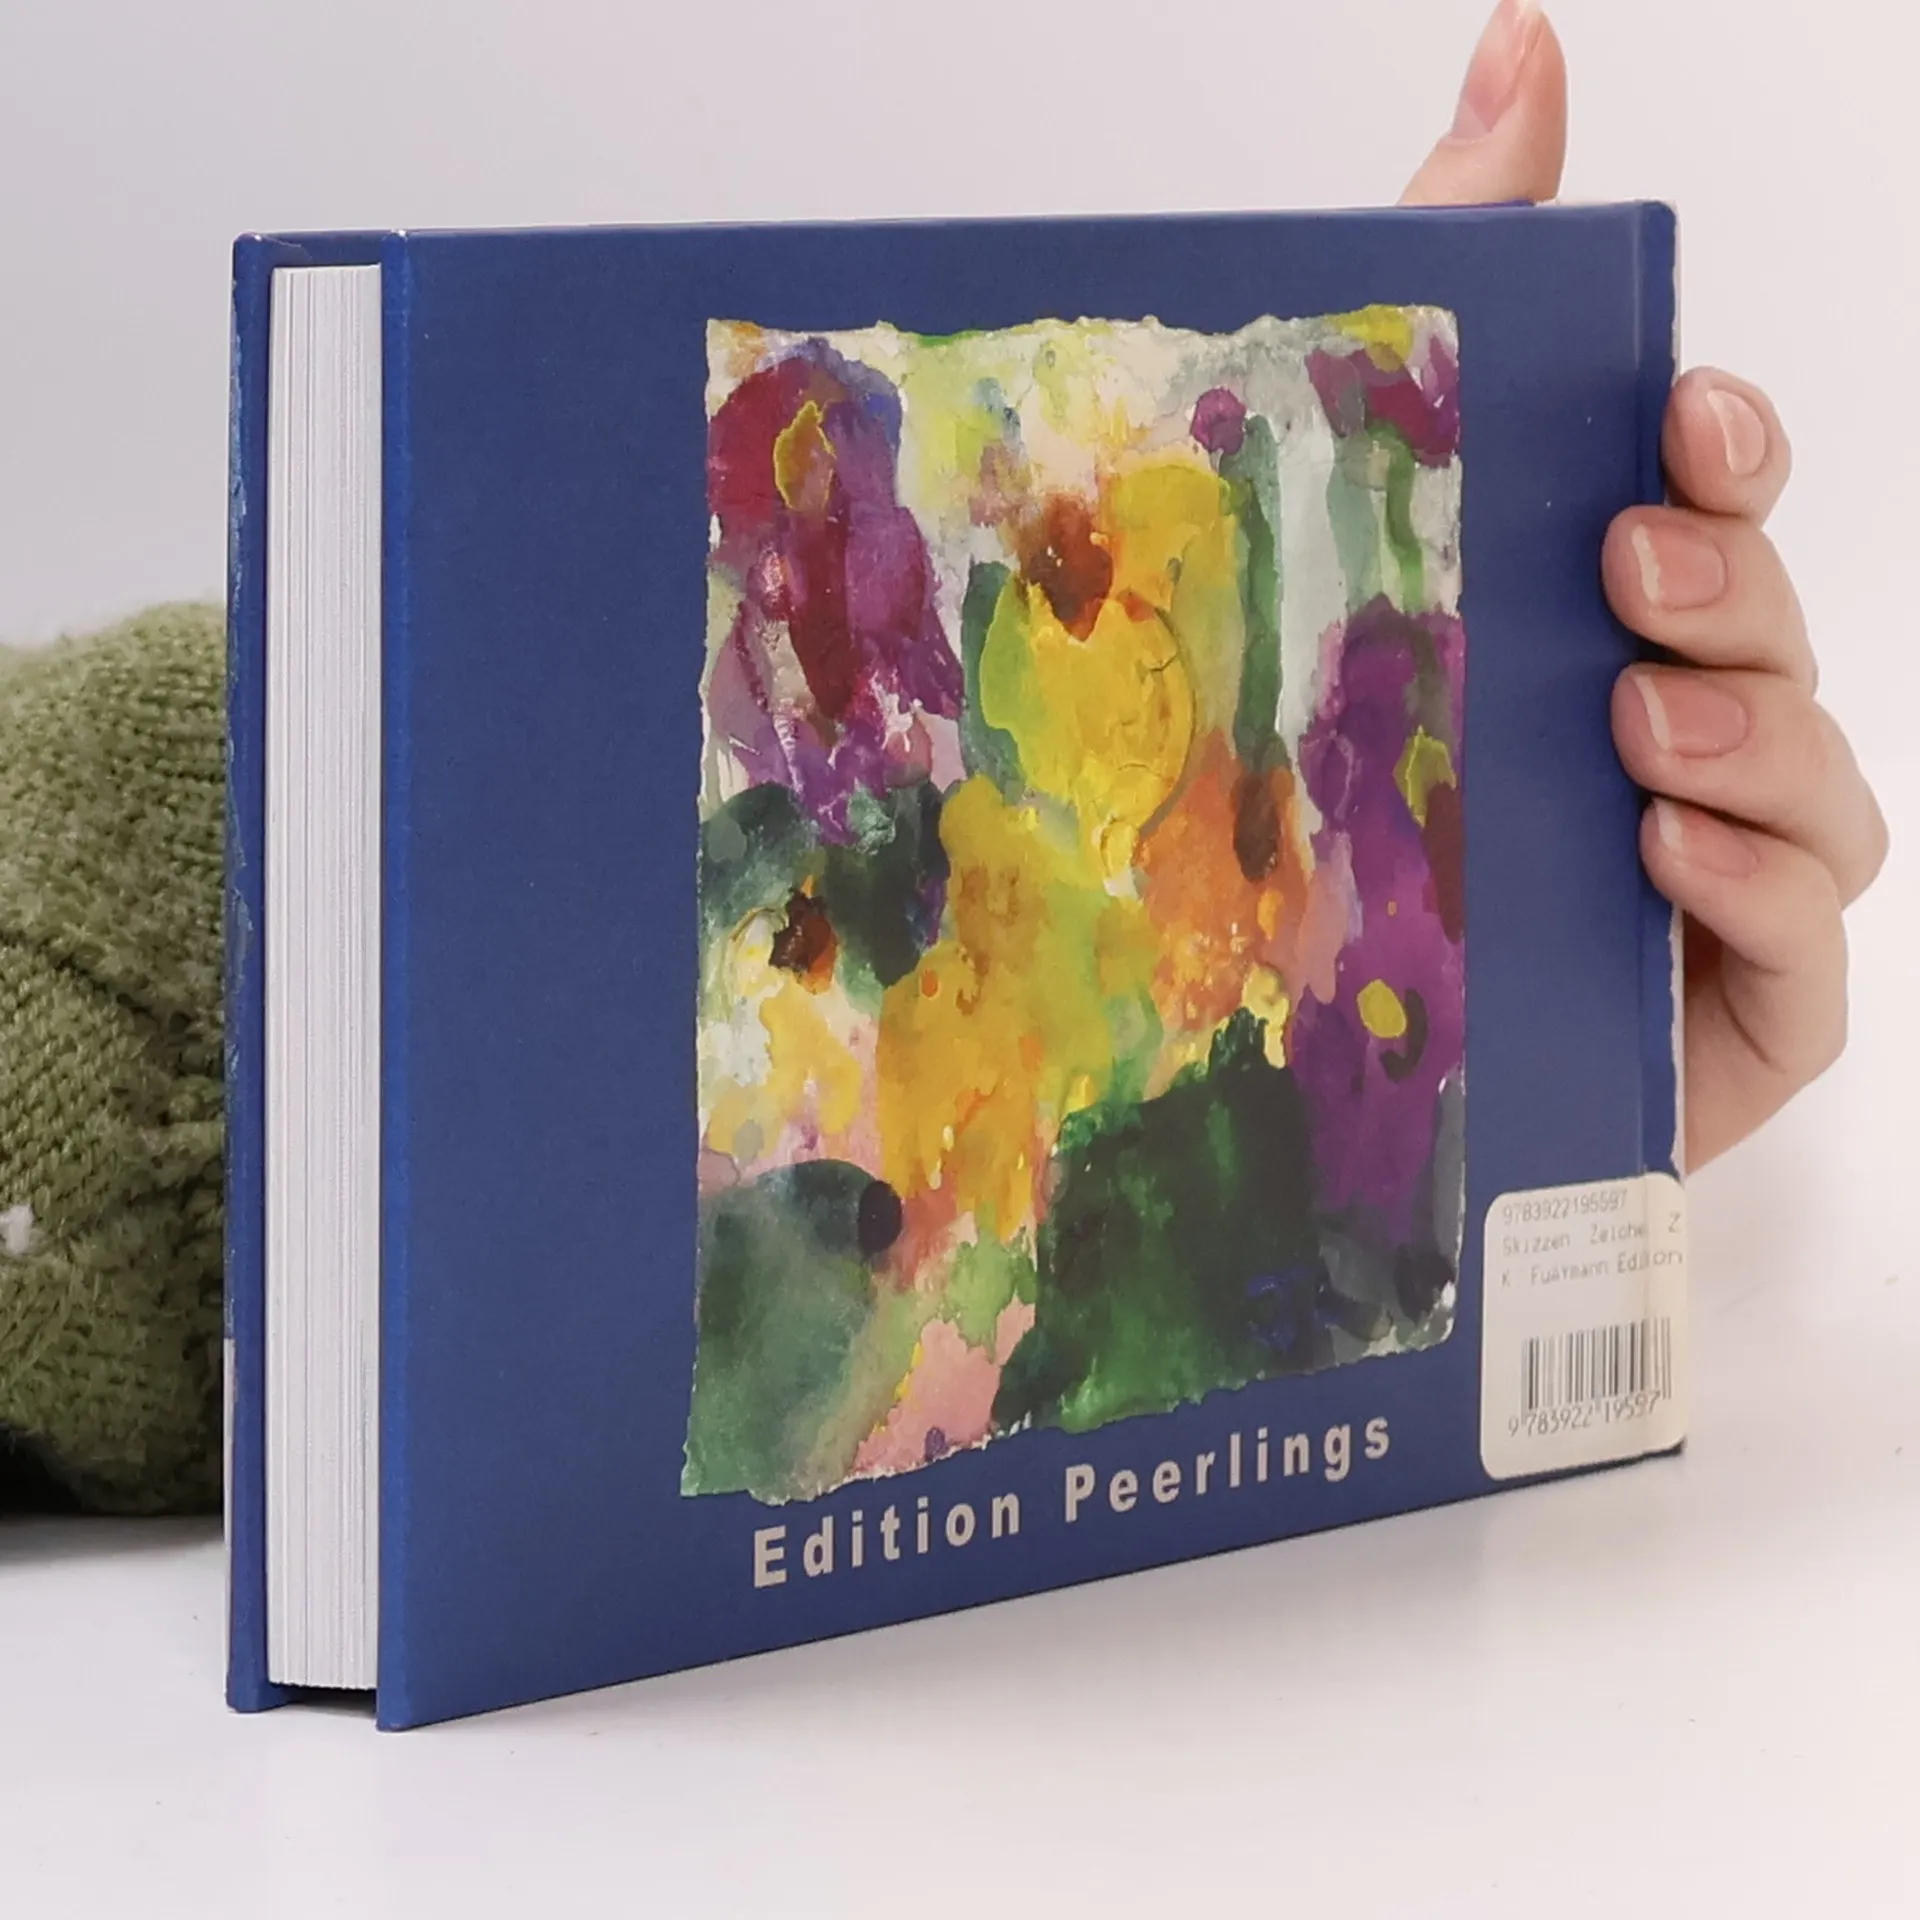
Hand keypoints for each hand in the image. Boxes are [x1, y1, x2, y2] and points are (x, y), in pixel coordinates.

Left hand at [1398, 0, 1887, 1169]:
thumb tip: (1519, 33)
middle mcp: (1674, 739)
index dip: (1723, 453)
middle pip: (1768, 637)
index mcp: (1590, 631)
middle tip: (1635, 562)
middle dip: (1731, 586)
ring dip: (1752, 739)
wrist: (1280, 1074)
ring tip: (1636, 728)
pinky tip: (1667, 859)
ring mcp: (1716, 878)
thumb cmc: (1336, 805)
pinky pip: (1804, 956)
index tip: (1676, 414)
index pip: (1708, 515)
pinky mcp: (1732, 1014)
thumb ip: (1451, 273)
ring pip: (1814, 788)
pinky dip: (1758, 895)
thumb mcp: (1361, 531)